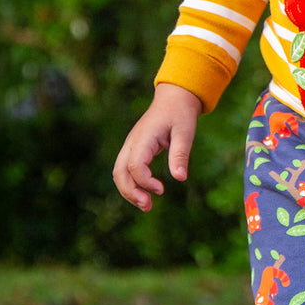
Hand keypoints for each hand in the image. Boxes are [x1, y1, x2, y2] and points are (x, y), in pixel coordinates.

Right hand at [113, 83, 201, 211]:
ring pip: (119, 173)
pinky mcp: (134, 149)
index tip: (162, 189)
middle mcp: (132, 142)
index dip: (145, 181)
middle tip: (148, 207)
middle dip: (130, 192)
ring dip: (129, 191)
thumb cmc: (180, 114)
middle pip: (119, 172)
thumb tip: (180, 178)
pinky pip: (126, 169)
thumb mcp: (185, 132)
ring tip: (146, 206)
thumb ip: (180, 154)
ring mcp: (131, 146)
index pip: (135, 165)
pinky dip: (131, 184)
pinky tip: (145, 194)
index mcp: (144, 137)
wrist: (174, 98)